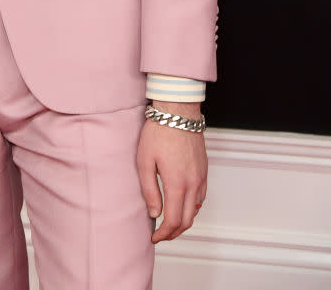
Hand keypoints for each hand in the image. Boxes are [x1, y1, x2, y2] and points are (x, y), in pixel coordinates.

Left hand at [136, 101, 206, 242]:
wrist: (178, 111)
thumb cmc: (158, 132)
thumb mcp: (144, 161)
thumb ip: (149, 190)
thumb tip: (154, 214)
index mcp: (177, 184)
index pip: (173, 221)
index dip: (164, 234)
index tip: (154, 238)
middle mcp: (193, 184)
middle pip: (187, 220)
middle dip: (174, 233)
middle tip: (160, 235)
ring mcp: (201, 177)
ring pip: (196, 210)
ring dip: (184, 220)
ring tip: (168, 222)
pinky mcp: (204, 170)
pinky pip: (201, 197)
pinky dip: (192, 207)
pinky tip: (181, 204)